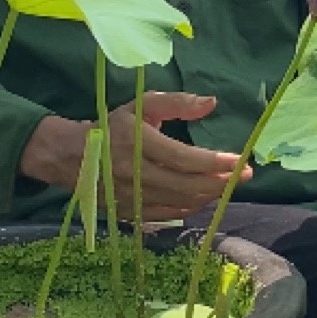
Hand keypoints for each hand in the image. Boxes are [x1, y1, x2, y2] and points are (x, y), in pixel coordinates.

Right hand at [15, 93, 247, 221]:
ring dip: (208, 196)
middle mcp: (134, 173)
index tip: (241, 162)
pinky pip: (166, 214)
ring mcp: (131, 196)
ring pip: (179, 202)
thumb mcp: (142, 105)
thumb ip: (177, 102)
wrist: (71, 156)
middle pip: (186, 185)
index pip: (185, 158)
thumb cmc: (113, 126)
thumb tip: (211, 103)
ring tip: (227, 186)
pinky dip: (189, 208)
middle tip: (244, 177)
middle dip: (220, 183)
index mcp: (138, 143)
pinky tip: (203, 199)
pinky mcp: (129, 212)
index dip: (216, 163)